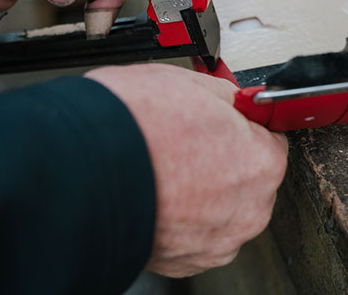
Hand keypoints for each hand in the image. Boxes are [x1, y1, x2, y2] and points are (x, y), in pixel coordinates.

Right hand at [85, 64, 287, 276]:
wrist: (77, 169)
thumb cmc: (134, 126)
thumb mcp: (193, 84)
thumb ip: (227, 98)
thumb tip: (233, 100)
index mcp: (261, 164)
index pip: (270, 140)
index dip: (242, 126)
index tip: (224, 122)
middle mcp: (247, 212)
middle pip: (248, 180)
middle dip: (224, 161)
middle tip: (186, 141)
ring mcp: (213, 243)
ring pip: (220, 211)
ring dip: (201, 193)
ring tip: (164, 166)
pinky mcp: (181, 263)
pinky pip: (192, 235)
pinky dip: (178, 218)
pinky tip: (155, 191)